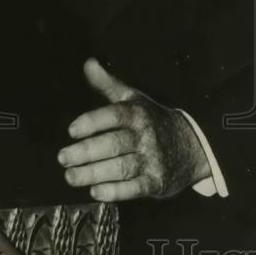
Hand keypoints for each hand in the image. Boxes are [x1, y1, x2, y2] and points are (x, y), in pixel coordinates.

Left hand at [58, 58, 210, 201]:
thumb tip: (88, 63)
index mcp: (139, 114)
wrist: (192, 145)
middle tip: (63, 157)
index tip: (72, 130)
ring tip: (71, 176)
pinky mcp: (156, 183)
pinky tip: (95, 191)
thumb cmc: (153, 120)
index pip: (115, 116)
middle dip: (87, 152)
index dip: (92, 122)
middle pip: (115, 144)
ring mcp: (152, 160)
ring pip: (121, 167)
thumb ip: (108, 84)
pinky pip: (134, 189)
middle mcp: (146, 136)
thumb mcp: (134, 99)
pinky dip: (114, 191)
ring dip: (94, 174)